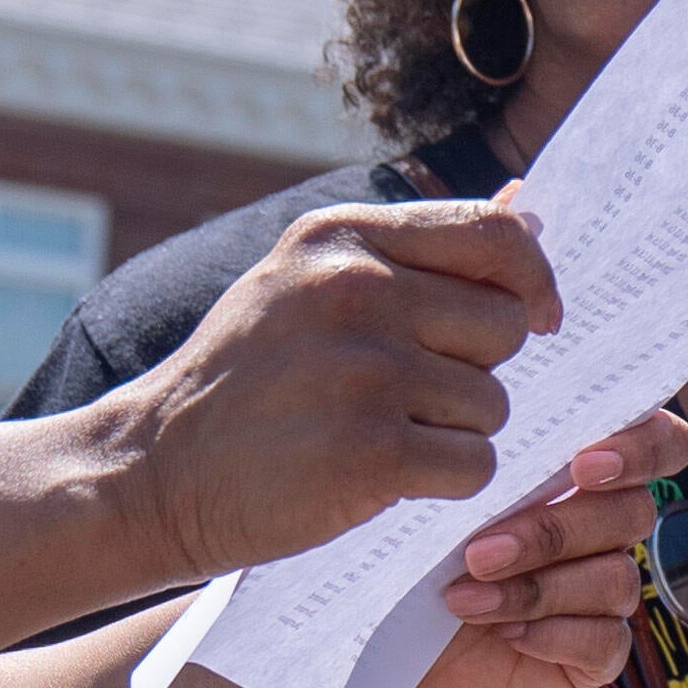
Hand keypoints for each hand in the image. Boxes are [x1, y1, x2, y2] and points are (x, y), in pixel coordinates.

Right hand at [84, 195, 575, 587]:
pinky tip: (381, 476)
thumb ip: (415, 250)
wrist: (151, 471)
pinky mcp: (371, 453)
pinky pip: (475, 464)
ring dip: (453, 431)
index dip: (533, 281)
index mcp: (341, 238)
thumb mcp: (307, 284)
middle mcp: (355, 292)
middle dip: (474, 368)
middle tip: (403, 393)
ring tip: (374, 432)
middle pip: (505, 328)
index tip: (537, 316)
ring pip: (493, 403)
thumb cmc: (246, 379)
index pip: (497, 236)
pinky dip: (445, 483)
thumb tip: (530, 205)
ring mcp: (364, 372)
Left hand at [385, 405, 687, 687]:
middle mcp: (603, 529)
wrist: (373, 632)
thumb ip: (486, 466)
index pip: (660, 442)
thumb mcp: (440, 496)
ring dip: (538, 589)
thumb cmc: (406, 548)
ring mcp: (601, 593)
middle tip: (480, 551)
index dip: (644, 448)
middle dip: (553, 532)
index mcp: (584, 474)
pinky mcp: (593, 653)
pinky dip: (555, 636)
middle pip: (632, 513)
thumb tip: (497, 447)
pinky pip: (605, 642)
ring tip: (464, 599)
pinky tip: (506, 635)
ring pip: (615, 579)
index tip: (585, 467)